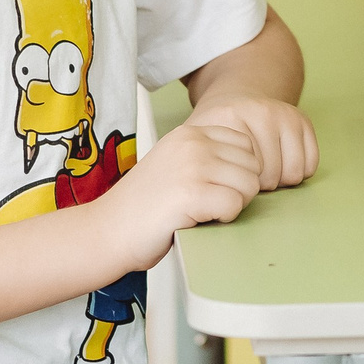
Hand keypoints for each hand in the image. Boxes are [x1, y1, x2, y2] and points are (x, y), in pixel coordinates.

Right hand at [92, 120, 262, 271]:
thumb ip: (210, 158)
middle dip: (239, 190)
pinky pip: (235, 206)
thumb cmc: (144, 208)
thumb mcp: (177, 165)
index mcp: (190, 133)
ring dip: (232, 206)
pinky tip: (195, 220)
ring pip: (250, 185)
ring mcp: (192, 165)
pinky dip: (222, 220)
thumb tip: (256, 168)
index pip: (247, 144)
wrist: (106, 231)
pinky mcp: (191, 193)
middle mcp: (193, 142)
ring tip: (200, 212)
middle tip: (206, 204)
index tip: (213, 188)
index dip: (238, 172)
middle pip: (254, 165)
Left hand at [185, 93, 319, 190]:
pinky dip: (298, 170)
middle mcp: (258, 111)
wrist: (233, 103)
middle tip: (244, 178)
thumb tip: (197, 209)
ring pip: (293, 174)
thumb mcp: (191, 150)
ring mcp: (283, 113)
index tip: (224, 185)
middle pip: (270, 179)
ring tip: (261, 173)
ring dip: (279, 180)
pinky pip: (310, 164)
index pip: (244, 180)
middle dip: (258, 187)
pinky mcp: (302, 119)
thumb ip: (191, 171)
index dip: (235, 193)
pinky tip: (280, 164)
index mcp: (227, 119)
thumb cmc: (211, 140)